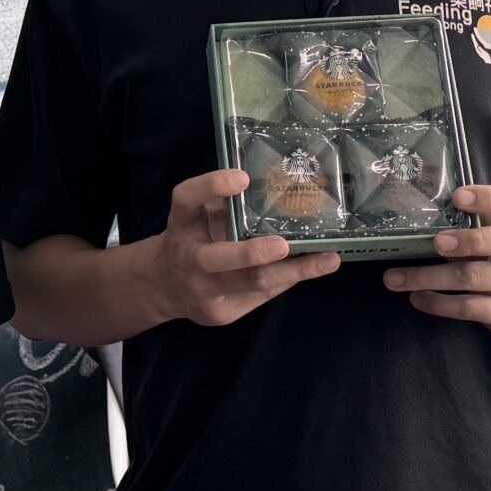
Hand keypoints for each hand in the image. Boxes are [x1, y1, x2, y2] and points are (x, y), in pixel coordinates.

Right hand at [146, 167, 340, 328]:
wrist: (162, 288)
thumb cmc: (191, 240)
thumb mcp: (197, 217)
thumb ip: (222, 205)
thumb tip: (277, 185)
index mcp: (181, 225)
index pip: (187, 200)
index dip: (210, 187)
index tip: (242, 177)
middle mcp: (188, 258)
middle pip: (215, 259)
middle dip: (250, 254)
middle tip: (282, 244)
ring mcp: (204, 291)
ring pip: (251, 284)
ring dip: (293, 271)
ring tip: (327, 261)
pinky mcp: (222, 313)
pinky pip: (261, 294)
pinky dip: (288, 279)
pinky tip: (313, 269)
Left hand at [383, 185, 490, 330]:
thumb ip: (468, 224)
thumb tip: (416, 222)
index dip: (489, 197)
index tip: (457, 197)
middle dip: (469, 241)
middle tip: (436, 242)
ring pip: (474, 278)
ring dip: (430, 277)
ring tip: (395, 278)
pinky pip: (469, 308)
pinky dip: (437, 303)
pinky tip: (416, 297)